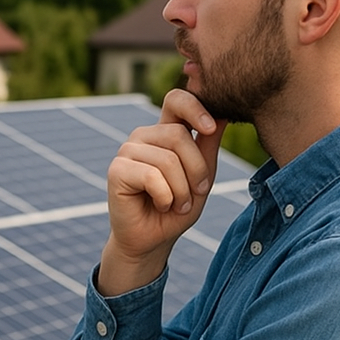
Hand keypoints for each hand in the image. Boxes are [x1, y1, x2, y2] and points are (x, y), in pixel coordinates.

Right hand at [98, 90, 226, 295]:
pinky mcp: (116, 170)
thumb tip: (223, 114)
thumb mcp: (203, 176)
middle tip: (195, 194)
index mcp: (165, 132)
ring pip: (168, 159)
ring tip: (176, 204)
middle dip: (196, 170)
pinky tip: (161, 205)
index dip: (195, 107)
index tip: (210, 129)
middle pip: (179, 135)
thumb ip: (208, 146)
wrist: (153, 240)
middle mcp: (144, 136)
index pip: (176, 100)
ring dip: (181, 190)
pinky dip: (165, 197)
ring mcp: (127, 151)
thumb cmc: (177, 208)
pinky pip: (152, 176)